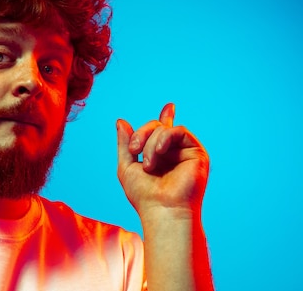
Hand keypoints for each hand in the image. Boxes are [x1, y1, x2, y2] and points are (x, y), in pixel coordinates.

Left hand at [116, 103, 209, 217]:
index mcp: (161, 156)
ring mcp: (186, 152)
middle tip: (134, 150)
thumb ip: (125, 144)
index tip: (169, 106)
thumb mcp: (127, 166)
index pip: (163, 131)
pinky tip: (159, 152)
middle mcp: (175, 153)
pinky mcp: (196, 153)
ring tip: (147, 164)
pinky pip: (178, 131)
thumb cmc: (144, 195)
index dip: (165, 118)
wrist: (162, 210)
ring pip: (164, 128)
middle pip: (156, 127)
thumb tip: (121, 120)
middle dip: (140, 135)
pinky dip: (164, 138)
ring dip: (150, 142)